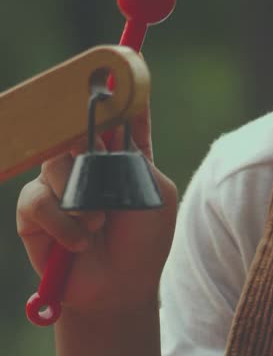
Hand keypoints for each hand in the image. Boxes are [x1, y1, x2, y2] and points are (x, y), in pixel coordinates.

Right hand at [16, 103, 177, 314]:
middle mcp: (86, 159)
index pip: (117, 110)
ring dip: (81, 199)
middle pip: (74, 124)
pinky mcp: (33, 210)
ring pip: (56, 162)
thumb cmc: (143, 240)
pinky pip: (38, 200)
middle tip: (97, 152)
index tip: (119, 66)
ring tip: (99, 224)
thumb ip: (134, 159)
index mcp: (122, 149)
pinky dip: (64, 224)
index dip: (117, 88)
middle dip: (85, 136)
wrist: (118, 288)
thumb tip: (108, 130)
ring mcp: (57, 181)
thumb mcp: (154, 195)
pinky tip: (80, 242)